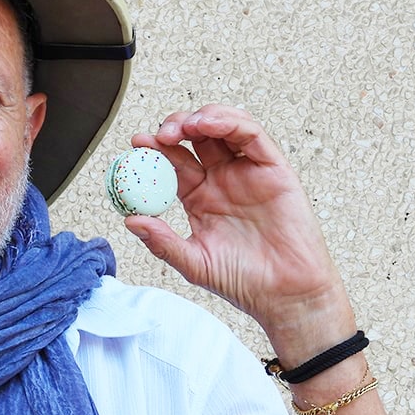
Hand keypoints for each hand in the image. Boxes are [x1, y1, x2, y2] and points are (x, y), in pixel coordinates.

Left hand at [125, 105, 353, 354]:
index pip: (173, 163)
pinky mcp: (273, 169)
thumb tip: (129, 220)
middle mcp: (222, 180)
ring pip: (222, 129)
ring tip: (180, 128)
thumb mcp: (193, 263)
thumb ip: (162, 242)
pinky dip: (229, 122)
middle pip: (194, 138)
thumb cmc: (243, 281)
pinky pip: (251, 136)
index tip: (136, 144)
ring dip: (199, 119)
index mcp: (200, 198)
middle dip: (173, 128)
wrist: (285, 295)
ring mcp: (247, 172)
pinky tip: (207, 125)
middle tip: (157, 136)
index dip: (154, 150)